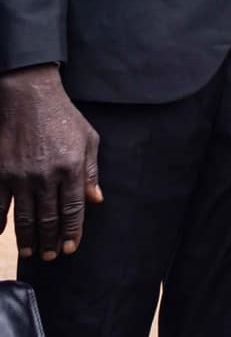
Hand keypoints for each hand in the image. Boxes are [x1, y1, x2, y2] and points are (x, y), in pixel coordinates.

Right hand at [0, 65, 101, 260]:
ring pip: (24, 215)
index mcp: (72, 168)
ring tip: (31, 252)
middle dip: (52, 240)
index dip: (73, 231)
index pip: (73, 209)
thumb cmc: (63, 117)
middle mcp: (46, 175)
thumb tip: (96, 199)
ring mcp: (20, 175)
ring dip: (28, 238)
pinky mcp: (0, 171)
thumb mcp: (88, 139)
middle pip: (49, 217)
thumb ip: (91, 171)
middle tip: (52, 256)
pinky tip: (1, 233)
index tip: (71, 248)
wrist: (29, 97)